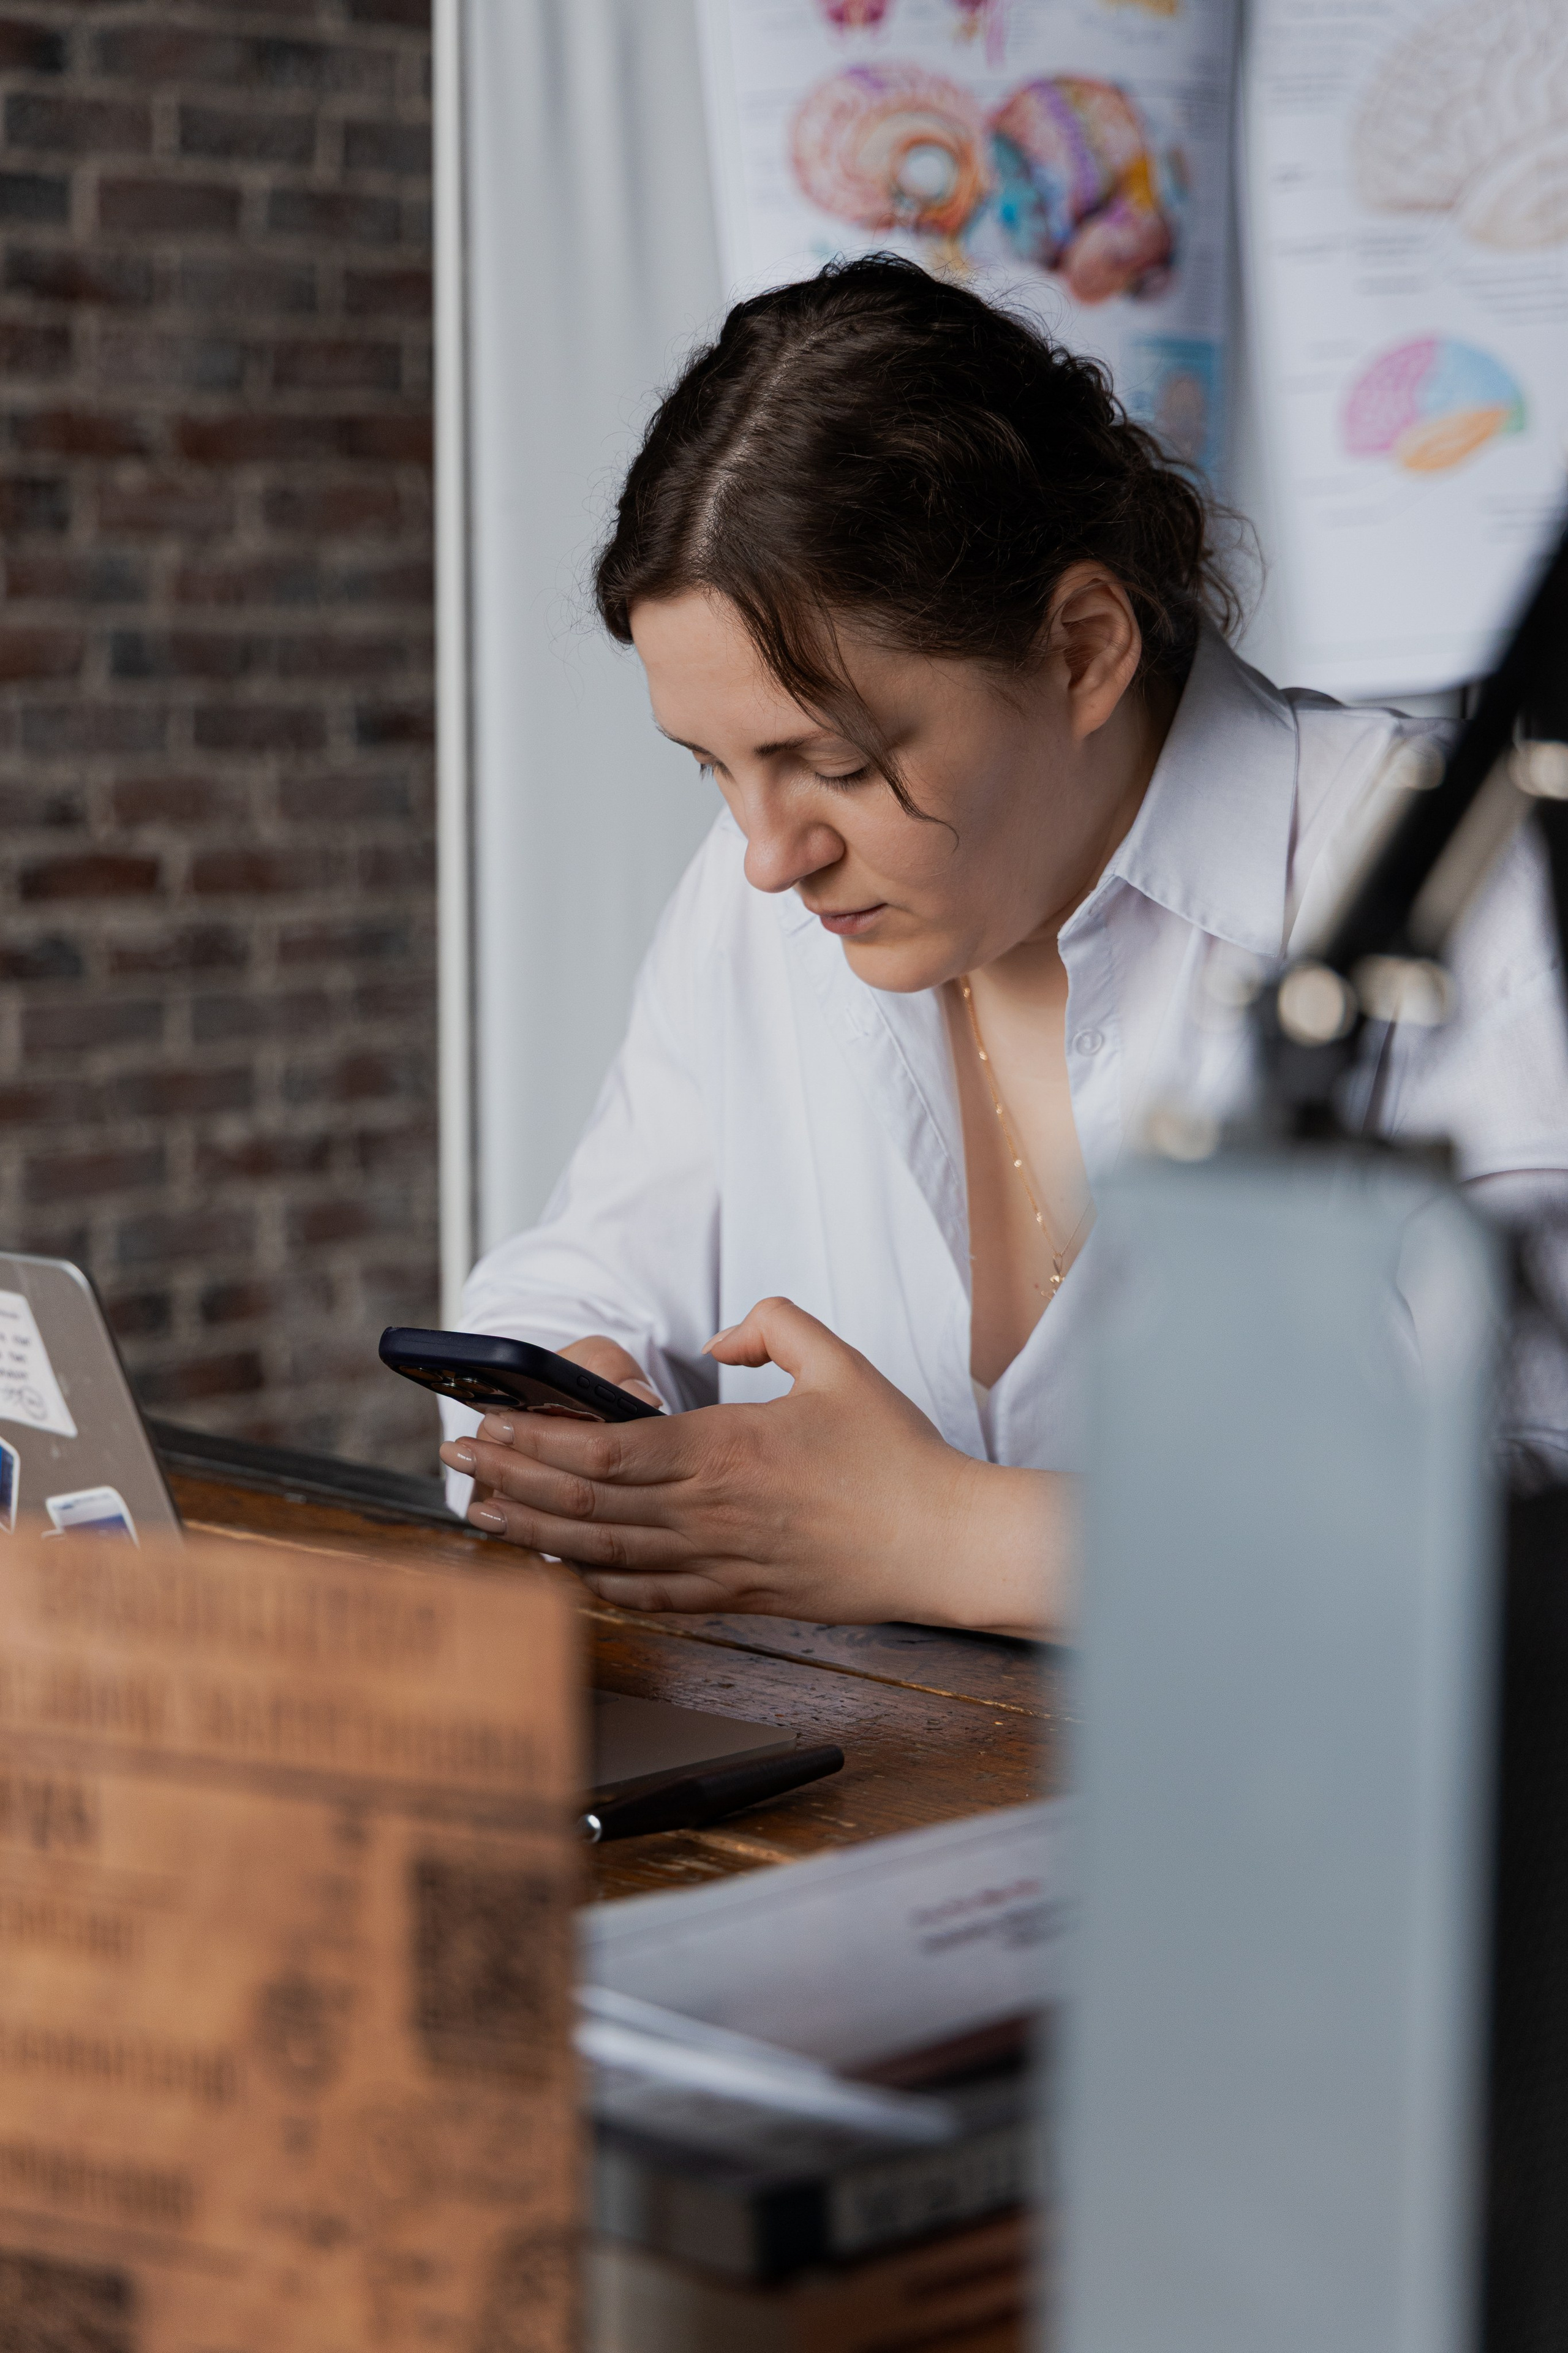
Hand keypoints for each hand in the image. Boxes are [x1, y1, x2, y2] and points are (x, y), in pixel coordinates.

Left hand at [438, 1298, 1065, 1633]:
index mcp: (721, 1448)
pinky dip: (595, 1584)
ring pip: (601, 1553)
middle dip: (510, 1481)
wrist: (942, 1542)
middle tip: (457, 1467)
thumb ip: (771, 1325)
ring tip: (484, 1516)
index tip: (490, 1426)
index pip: (601, 1449)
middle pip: (583, 1501)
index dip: (534, 1441)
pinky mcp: (736, 1596)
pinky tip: (564, 1569)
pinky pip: (647, 1595)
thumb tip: (719, 1338)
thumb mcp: (837, 1361)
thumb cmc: (895, 1456)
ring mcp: (716, 1562)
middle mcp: (706, 1511)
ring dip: (534, 1533)